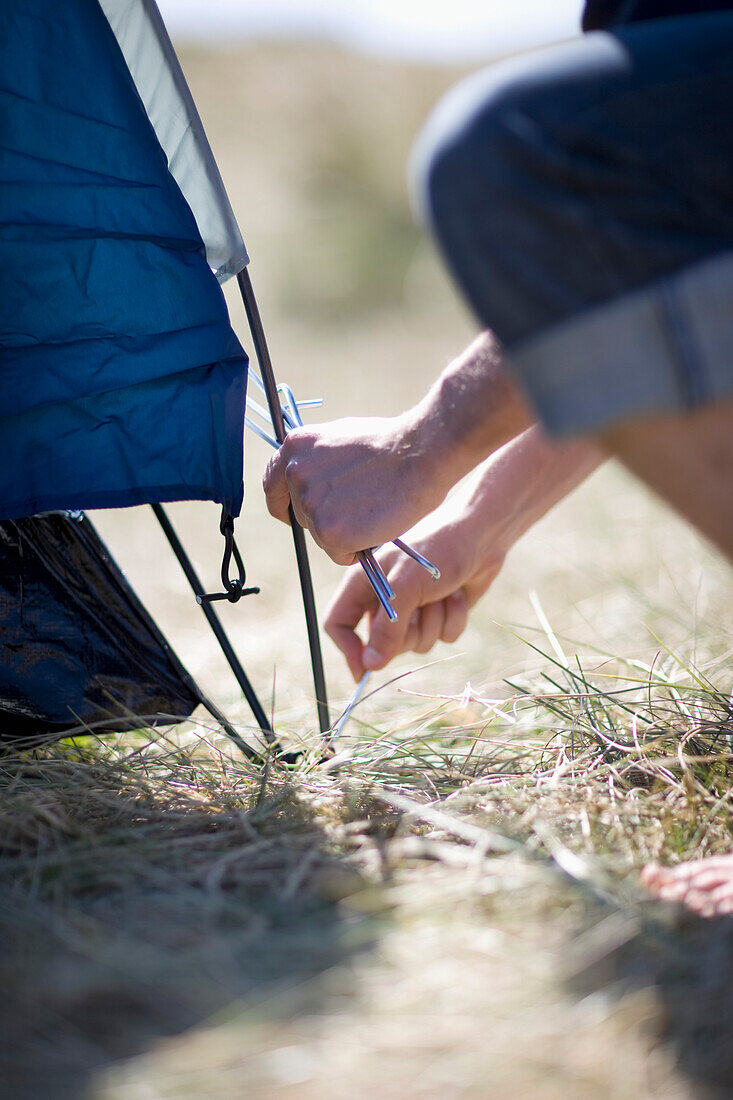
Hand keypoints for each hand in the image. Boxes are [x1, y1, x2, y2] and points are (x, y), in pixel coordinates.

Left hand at [262, 413, 448, 565]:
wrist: (419, 453)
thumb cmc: (392, 444)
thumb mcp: (340, 438)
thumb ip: (318, 460)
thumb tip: (314, 482)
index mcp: (295, 447)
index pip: (272, 486)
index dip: (283, 504)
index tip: (292, 515)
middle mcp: (295, 474)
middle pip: (302, 516)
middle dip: (327, 520)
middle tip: (359, 509)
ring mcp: (310, 504)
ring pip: (322, 537)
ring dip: (346, 534)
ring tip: (373, 510)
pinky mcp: (328, 531)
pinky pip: (339, 554)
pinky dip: (357, 550)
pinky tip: (375, 526)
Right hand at [324, 504, 505, 679]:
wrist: (482, 533)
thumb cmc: (437, 548)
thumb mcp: (406, 586)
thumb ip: (387, 628)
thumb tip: (371, 666)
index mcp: (364, 583)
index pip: (338, 623)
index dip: (348, 648)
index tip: (364, 671)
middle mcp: (385, 598)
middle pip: (383, 643)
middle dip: (408, 631)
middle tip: (421, 608)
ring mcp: (414, 608)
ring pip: (418, 643)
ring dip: (434, 621)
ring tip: (443, 594)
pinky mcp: (440, 613)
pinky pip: (443, 637)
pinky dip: (453, 619)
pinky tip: (458, 594)